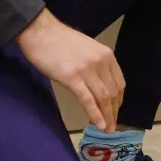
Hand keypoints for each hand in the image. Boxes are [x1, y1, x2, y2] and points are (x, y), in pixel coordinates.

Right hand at [17, 10, 124, 131]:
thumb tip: (98, 84)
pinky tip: (99, 125)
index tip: (115, 111)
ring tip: (107, 129)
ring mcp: (87, 71)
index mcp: (107, 55)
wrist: (41, 31)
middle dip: (113, 112)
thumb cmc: (60, 40)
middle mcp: (101, 63)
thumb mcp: (87, 49)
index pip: (119, 83)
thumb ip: (96, 65)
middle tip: (113, 126)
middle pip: (112, 93)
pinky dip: (95, 114)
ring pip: (103, 98)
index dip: (119, 100)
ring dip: (107, 116)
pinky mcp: (72, 78)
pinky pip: (88, 100)